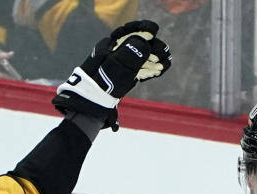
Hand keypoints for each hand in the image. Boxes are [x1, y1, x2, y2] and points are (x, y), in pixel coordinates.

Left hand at [52, 20, 171, 128]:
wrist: (91, 103)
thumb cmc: (101, 84)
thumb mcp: (116, 68)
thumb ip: (130, 54)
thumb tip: (144, 41)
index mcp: (110, 46)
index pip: (129, 32)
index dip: (143, 29)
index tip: (154, 31)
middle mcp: (116, 52)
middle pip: (138, 44)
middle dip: (152, 47)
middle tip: (164, 55)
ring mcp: (120, 64)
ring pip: (140, 57)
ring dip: (154, 59)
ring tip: (165, 63)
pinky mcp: (124, 74)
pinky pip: (139, 68)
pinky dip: (150, 68)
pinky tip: (159, 70)